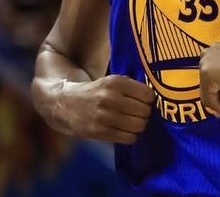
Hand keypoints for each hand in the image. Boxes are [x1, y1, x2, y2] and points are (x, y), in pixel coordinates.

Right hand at [32, 75, 154, 143]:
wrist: (66, 104)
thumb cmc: (95, 91)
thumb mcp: (111, 81)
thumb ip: (131, 86)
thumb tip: (154, 97)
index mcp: (115, 83)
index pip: (147, 95)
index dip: (148, 99)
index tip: (142, 101)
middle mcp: (110, 98)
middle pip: (145, 111)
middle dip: (144, 113)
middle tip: (137, 113)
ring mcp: (105, 117)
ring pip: (139, 126)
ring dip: (138, 125)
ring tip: (131, 122)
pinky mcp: (100, 132)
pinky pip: (129, 138)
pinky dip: (130, 135)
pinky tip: (124, 130)